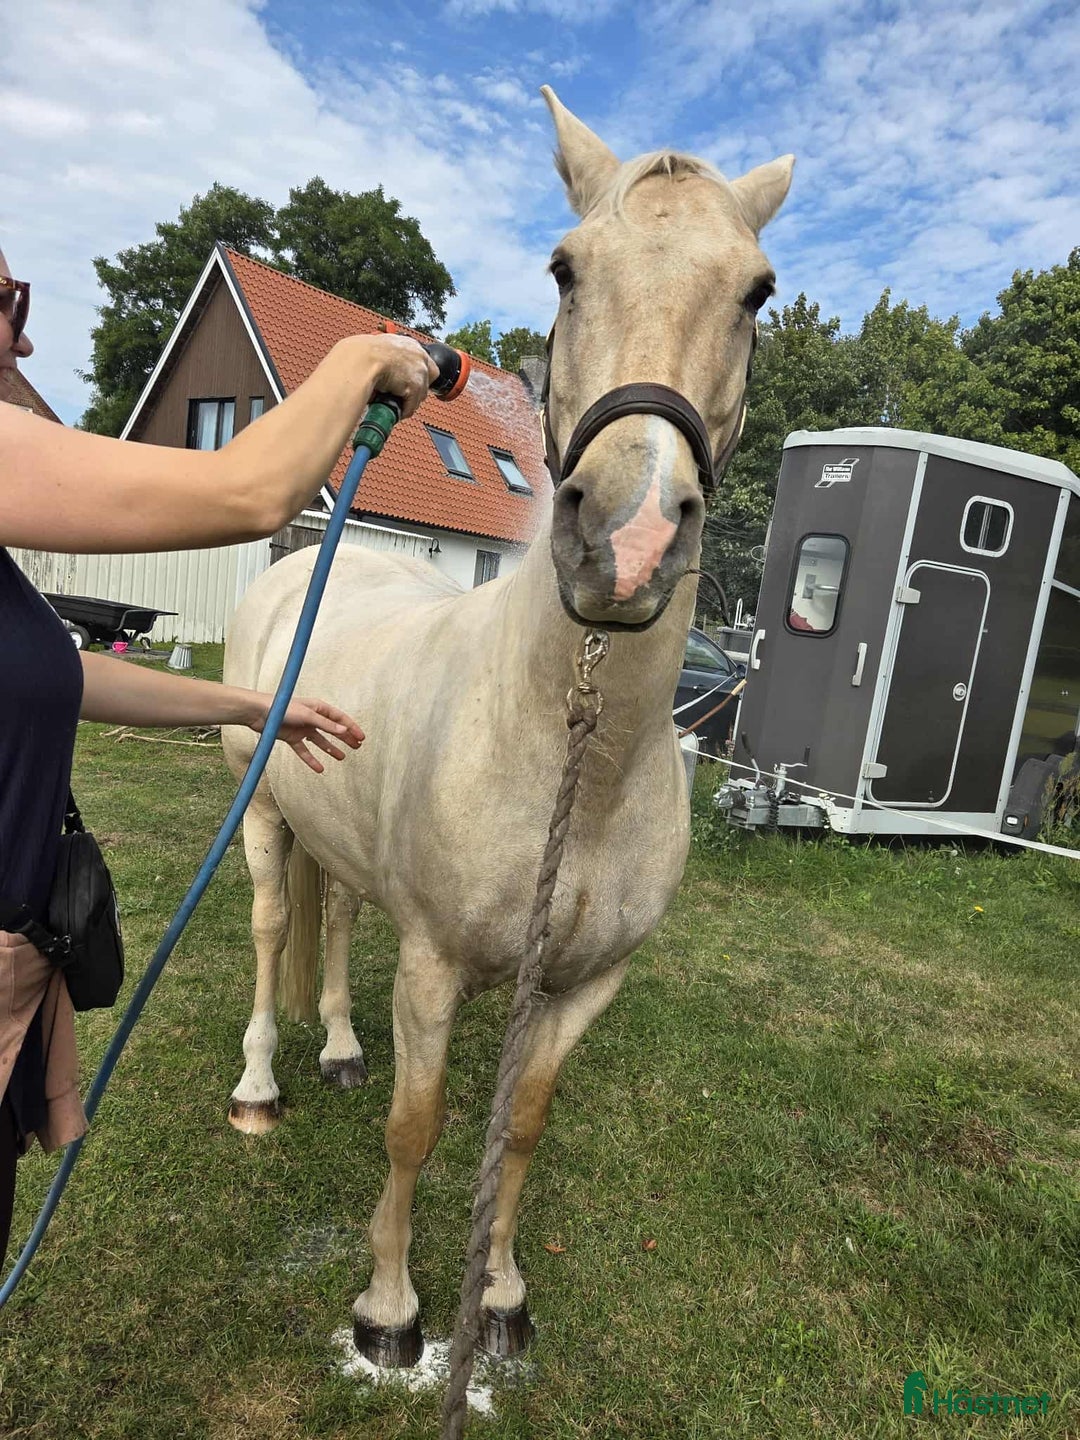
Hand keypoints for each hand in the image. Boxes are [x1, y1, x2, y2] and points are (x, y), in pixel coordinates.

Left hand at [249, 696, 364, 773]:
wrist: (259, 712)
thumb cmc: (282, 707)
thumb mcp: (307, 715)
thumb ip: (326, 724)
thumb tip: (343, 731)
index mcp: (318, 708)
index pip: (339, 718)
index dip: (351, 728)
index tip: (362, 737)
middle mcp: (312, 718)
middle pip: (333, 729)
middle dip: (345, 738)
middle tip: (357, 747)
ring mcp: (302, 728)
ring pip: (320, 741)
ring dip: (331, 749)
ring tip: (342, 757)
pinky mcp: (291, 737)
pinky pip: (304, 751)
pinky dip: (311, 759)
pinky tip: (319, 769)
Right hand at [362, 334, 439, 417]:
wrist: (359, 360)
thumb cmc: (362, 356)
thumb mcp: (380, 351)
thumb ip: (389, 359)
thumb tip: (386, 372)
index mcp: (410, 344)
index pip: (425, 363)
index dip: (418, 376)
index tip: (409, 383)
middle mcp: (418, 356)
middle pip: (426, 380)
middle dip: (415, 390)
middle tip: (401, 395)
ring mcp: (419, 371)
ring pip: (420, 395)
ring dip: (408, 401)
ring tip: (395, 403)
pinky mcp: (415, 386)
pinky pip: (412, 405)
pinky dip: (403, 410)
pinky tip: (394, 410)